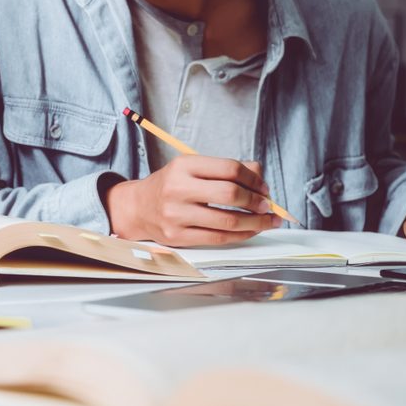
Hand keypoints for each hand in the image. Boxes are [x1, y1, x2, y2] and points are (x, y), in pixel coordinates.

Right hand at [106, 156, 280, 245]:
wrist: (138, 208)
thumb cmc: (171, 186)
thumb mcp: (192, 168)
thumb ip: (226, 169)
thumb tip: (260, 178)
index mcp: (183, 166)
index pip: (229, 169)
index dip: (253, 179)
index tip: (264, 188)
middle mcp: (178, 189)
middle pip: (230, 194)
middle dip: (256, 201)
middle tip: (268, 206)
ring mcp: (176, 215)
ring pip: (228, 221)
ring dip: (255, 222)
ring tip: (267, 221)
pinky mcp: (178, 237)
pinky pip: (218, 238)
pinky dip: (241, 235)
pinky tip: (250, 231)